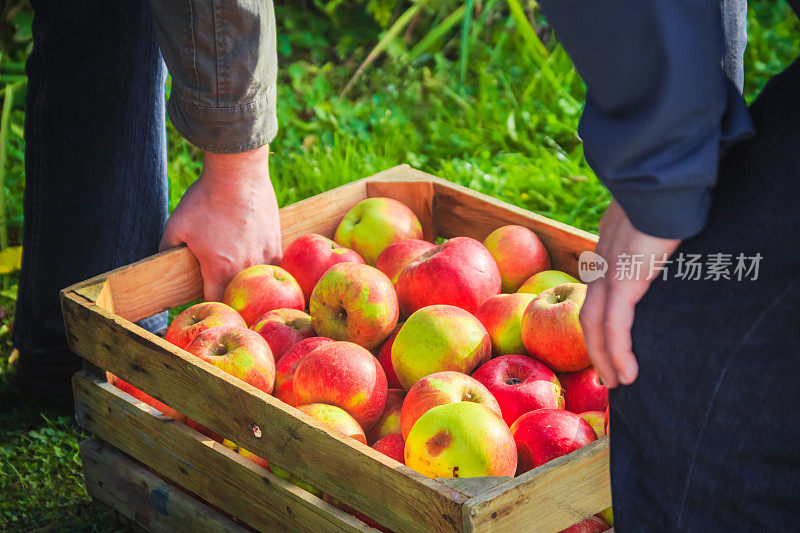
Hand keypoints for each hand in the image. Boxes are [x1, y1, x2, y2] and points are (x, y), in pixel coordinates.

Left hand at [160, 145, 280, 301]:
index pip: (214, 300)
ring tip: (237, 271)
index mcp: (219, 270)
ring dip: (247, 280)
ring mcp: (265, 258)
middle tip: (218, 282)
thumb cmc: (205, 199)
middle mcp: (245, 269)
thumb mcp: (176, 225)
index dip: (207, 300)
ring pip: (257, 282)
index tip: (202, 292)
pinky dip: (263, 268)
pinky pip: (272, 267)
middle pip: (237, 294)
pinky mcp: (277, 245)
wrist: (238, 174)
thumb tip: (161, 261)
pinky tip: (256, 260)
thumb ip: (166, 248)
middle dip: (227, 292)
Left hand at [579, 200, 680, 387]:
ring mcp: (608, 273)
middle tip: (607, 374)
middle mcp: (600, 264)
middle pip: (588, 315)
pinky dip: (618, 352)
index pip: (596, 294)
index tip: (606, 344)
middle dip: (595, 348)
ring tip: (618, 382)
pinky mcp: (623, 281)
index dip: (598, 323)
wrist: (658, 182)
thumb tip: (656, 240)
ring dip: (605, 358)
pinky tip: (628, 373)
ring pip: (596, 327)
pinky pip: (615, 326)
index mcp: (606, 249)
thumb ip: (644, 235)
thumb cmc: (661, 196)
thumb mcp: (647, 219)